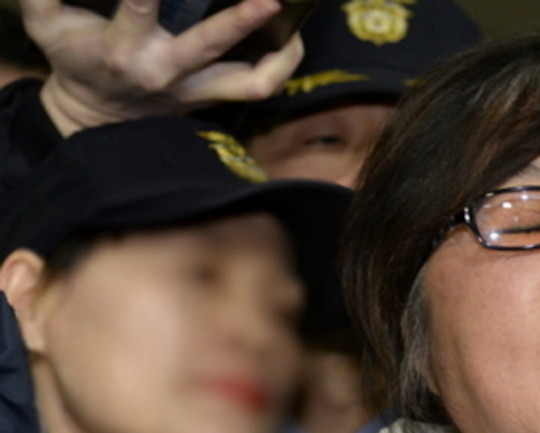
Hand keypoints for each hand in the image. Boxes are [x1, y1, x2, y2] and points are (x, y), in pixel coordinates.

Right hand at [22, 0, 302, 135]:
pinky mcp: (214, 96)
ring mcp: (195, 88)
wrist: (95, 112)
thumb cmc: (74, 54)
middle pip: (207, 46)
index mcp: (122, 49)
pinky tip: (291, 36)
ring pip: (249, 81)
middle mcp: (164, 70)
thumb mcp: (45, 21)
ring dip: (279, 54)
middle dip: (238, 20)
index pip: (139, 8)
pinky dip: (282, 65)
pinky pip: (260, 87)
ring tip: (291, 16)